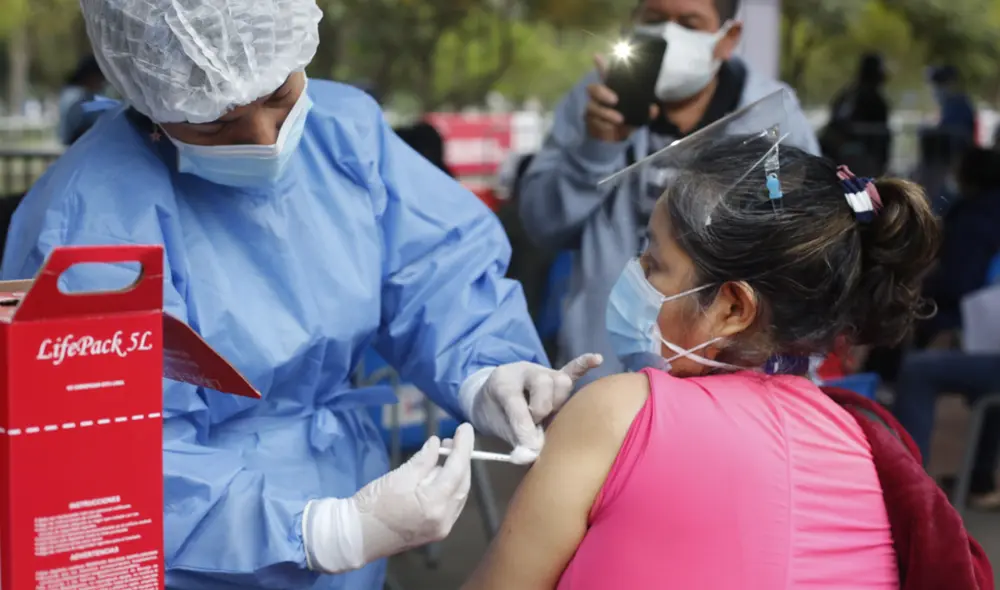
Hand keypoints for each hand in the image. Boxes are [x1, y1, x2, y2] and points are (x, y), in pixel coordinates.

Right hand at [303, 423, 474, 572]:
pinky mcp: (435, 531)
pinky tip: (439, 475)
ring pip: (459, 494)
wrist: (356, 536)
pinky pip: (451, 505)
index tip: (465, 428)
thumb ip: (423, 460)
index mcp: (434, 504)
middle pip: (462, 483)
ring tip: (445, 454)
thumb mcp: (399, 477)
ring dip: (456, 473)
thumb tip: (437, 443)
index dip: (463, 447)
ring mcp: (441, 528)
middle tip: (452, 440)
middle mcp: (444, 519)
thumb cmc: (373, 505)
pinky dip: (449, 487)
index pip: (457, 470)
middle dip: (461, 460)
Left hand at [469, 354, 602, 455]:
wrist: (491, 396)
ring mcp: (543, 371)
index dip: (524, 429)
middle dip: (541, 409)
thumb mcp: (495, 426)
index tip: (530, 451)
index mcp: (503, 382)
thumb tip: (530, 456)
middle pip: (544, 384)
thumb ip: (514, 439)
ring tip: (547, 414)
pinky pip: (572, 368)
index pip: (517, 403)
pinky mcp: (556, 376)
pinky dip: (583, 365)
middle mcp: (525, 371)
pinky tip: (596, 360)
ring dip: (557, 401)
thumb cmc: (494, 413)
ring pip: (560, 381)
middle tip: (534, 424)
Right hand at [585, 56, 658, 142]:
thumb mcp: (640, 113)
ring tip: (619, 119)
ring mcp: (593, 109)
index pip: (605, 74)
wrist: (620, 137)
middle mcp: (599, 97)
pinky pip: (593, 122)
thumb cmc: (629, 118)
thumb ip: (647, 109)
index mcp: (612, 89)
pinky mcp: (590, 122)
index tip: (597, 56)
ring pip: (592, 107)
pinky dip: (604, 125)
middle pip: (593, 89)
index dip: (601, 64)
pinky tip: (612, 128)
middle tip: (615, 100)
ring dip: (606, 113)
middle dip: (602, 93)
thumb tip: (653, 109)